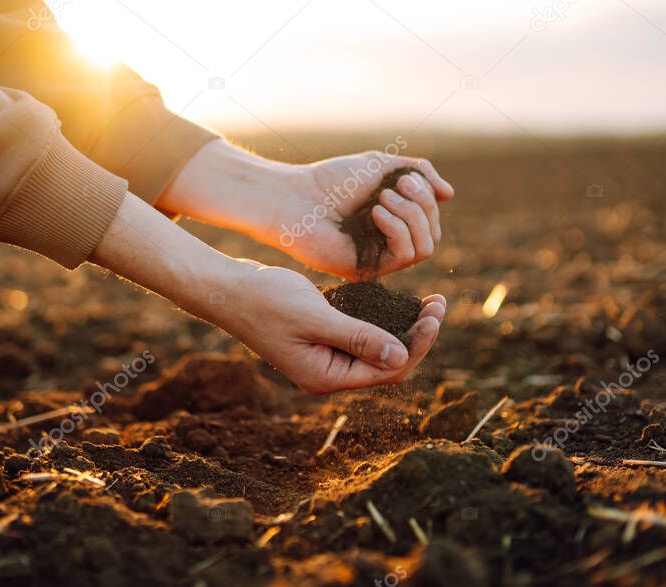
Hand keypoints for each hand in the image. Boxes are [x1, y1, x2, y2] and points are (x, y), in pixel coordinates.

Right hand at [91, 192, 446, 394]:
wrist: (226, 289)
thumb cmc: (265, 301)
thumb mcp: (315, 317)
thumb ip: (358, 337)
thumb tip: (402, 356)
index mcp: (327, 376)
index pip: (388, 370)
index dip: (417, 345)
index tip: (434, 314)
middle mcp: (328, 373)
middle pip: (387, 363)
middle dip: (417, 336)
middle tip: (439, 302)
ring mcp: (324, 357)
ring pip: (377, 348)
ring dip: (403, 327)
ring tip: (429, 301)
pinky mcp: (320, 338)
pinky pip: (361, 335)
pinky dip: (382, 320)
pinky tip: (398, 301)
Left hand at [270, 152, 453, 278]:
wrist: (296, 197)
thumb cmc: (333, 180)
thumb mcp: (382, 165)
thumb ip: (419, 173)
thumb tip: (449, 195)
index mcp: (394, 221)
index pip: (431, 218)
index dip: (427, 197)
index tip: (403, 178)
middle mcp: (389, 243)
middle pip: (433, 233)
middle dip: (422, 205)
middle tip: (396, 186)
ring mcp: (380, 258)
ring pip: (425, 247)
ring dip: (411, 216)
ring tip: (382, 199)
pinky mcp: (369, 270)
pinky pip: (405, 256)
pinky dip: (398, 230)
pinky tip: (376, 213)